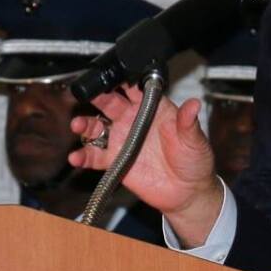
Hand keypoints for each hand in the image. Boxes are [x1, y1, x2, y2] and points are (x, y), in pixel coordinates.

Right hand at [69, 87, 223, 242]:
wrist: (187, 192)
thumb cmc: (194, 161)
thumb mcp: (194, 140)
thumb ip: (188, 122)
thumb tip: (194, 104)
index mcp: (153, 110)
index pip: (135, 89)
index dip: (123, 81)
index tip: (114, 78)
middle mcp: (134, 121)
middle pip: (111, 103)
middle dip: (98, 97)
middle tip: (90, 95)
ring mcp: (123, 140)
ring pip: (97, 127)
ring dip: (85, 124)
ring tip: (78, 125)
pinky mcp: (116, 161)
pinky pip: (95, 156)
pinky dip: (84, 156)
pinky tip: (76, 156)